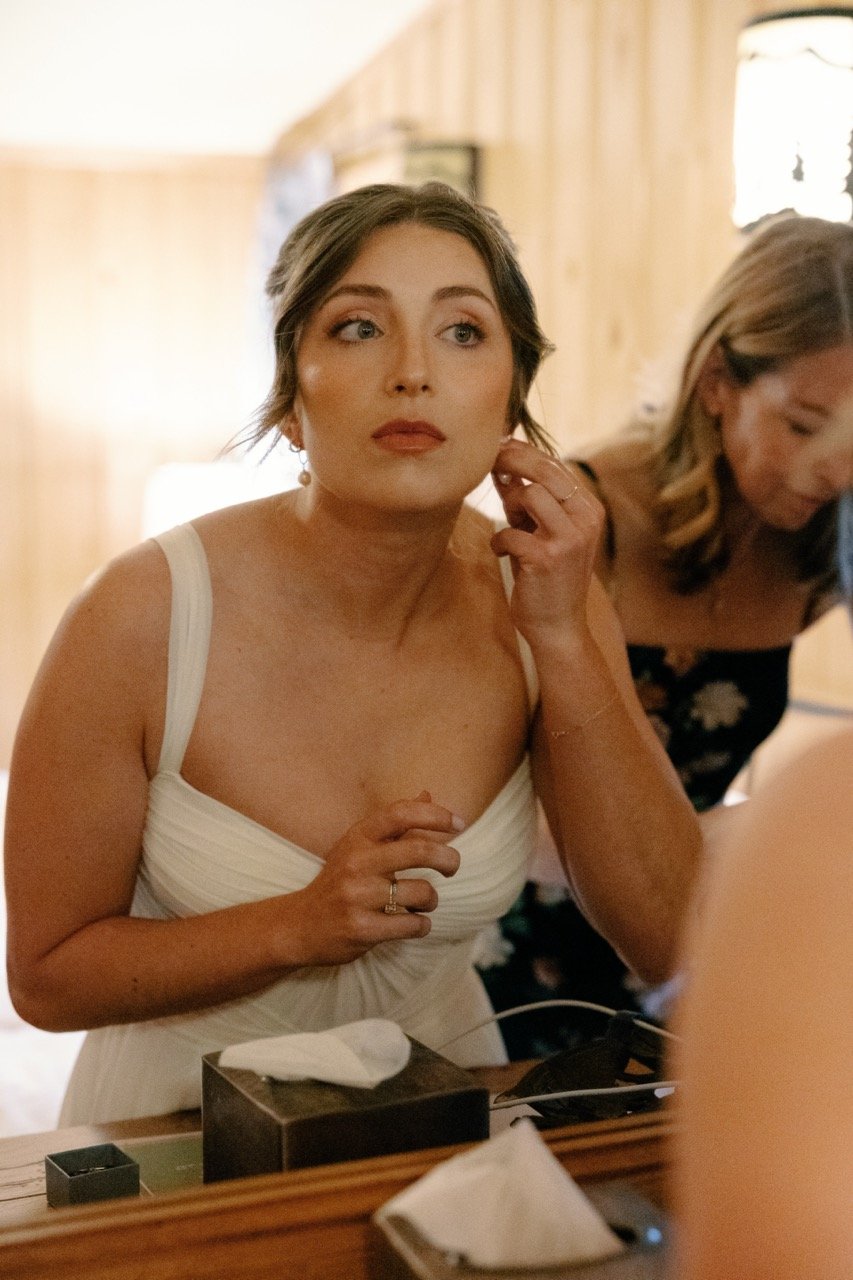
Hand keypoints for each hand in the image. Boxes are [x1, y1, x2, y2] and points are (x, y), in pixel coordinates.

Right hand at [293, 791, 462, 964]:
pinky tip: (414, 923)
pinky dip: (422, 925)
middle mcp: (356, 863)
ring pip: (422, 892)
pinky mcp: (362, 929)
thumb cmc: (339, 880)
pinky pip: (413, 925)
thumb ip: (395, 823)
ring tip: (423, 903)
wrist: (299, 925)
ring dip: (432, 900)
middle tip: (453, 866)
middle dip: (449, 859)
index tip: (458, 823)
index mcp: (357, 838)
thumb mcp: (359, 846)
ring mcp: (358, 897)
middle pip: (419, 851)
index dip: (436, 814)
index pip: (401, 813)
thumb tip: (428, 794)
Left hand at [490, 438, 603, 642]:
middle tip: (487, 460)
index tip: (497, 446)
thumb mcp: (540, 531)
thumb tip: (500, 465)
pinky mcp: (548, 558)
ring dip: (509, 506)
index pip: (555, 465)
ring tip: (508, 525)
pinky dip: (500, 542)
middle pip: (544, 469)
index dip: (523, 451)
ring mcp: (570, 538)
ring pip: (530, 493)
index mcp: (589, 508)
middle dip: (510, 459)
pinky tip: (502, 553)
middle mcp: (586, 519)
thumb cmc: (546, 576)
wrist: (558, 626)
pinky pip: (511, 531)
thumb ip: (525, 501)